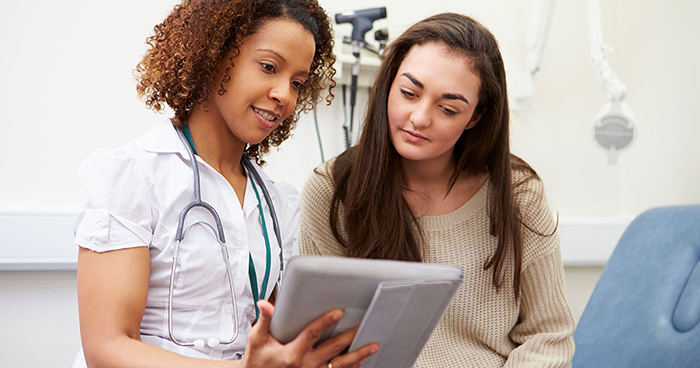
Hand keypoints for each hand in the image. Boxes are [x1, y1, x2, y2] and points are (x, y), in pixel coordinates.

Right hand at [241, 300, 378, 367]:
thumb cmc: (258, 360)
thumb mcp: (258, 340)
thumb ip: (265, 321)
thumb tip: (265, 304)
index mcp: (292, 354)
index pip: (312, 335)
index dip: (325, 322)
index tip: (338, 312)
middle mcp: (305, 365)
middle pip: (332, 349)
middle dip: (349, 337)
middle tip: (362, 327)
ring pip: (340, 365)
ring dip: (358, 355)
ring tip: (373, 346)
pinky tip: (362, 361)